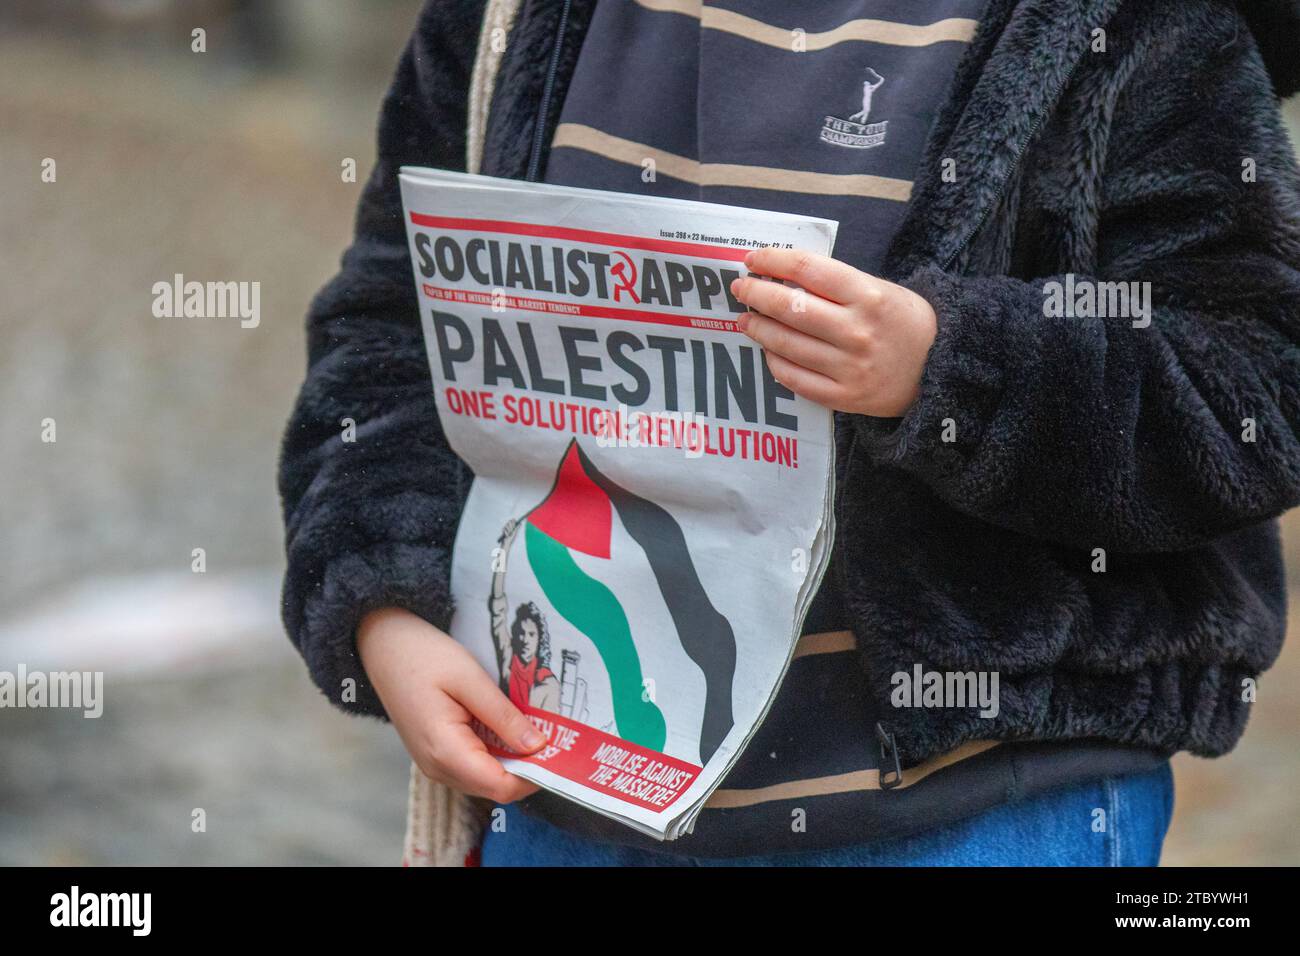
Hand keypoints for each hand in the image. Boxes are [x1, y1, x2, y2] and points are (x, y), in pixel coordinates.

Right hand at [358, 607, 541, 802]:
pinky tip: (510, 729)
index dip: (535, 776)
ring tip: (539, 731)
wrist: (383, 645)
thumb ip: (503, 717)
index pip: (501, 787)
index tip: (563, 754)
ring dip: (514, 762)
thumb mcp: (470, 679)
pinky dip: (496, 754)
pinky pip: (473, 767)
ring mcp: (433, 764)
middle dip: (528, 769)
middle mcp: (437, 768)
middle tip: (558, 739)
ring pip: (485, 779)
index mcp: (445, 751)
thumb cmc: (423, 655)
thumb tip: (538, 747)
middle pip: (495, 788)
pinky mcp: (435, 754)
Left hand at [729, 248, 937, 417]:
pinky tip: (769, 349)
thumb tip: (781, 274)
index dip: (774, 260)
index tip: (753, 260)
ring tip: (747, 320)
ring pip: (786, 344)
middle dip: (757, 294)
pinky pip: (795, 378)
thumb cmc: (902, 321)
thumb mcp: (879, 289)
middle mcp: (857, 331)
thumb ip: (835, 283)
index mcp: (869, 295)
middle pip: (791, 307)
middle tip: (741, 288)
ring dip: (758, 329)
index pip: (809, 269)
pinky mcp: (844, 397)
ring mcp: (849, 367)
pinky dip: (775, 361)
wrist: (940, 368)